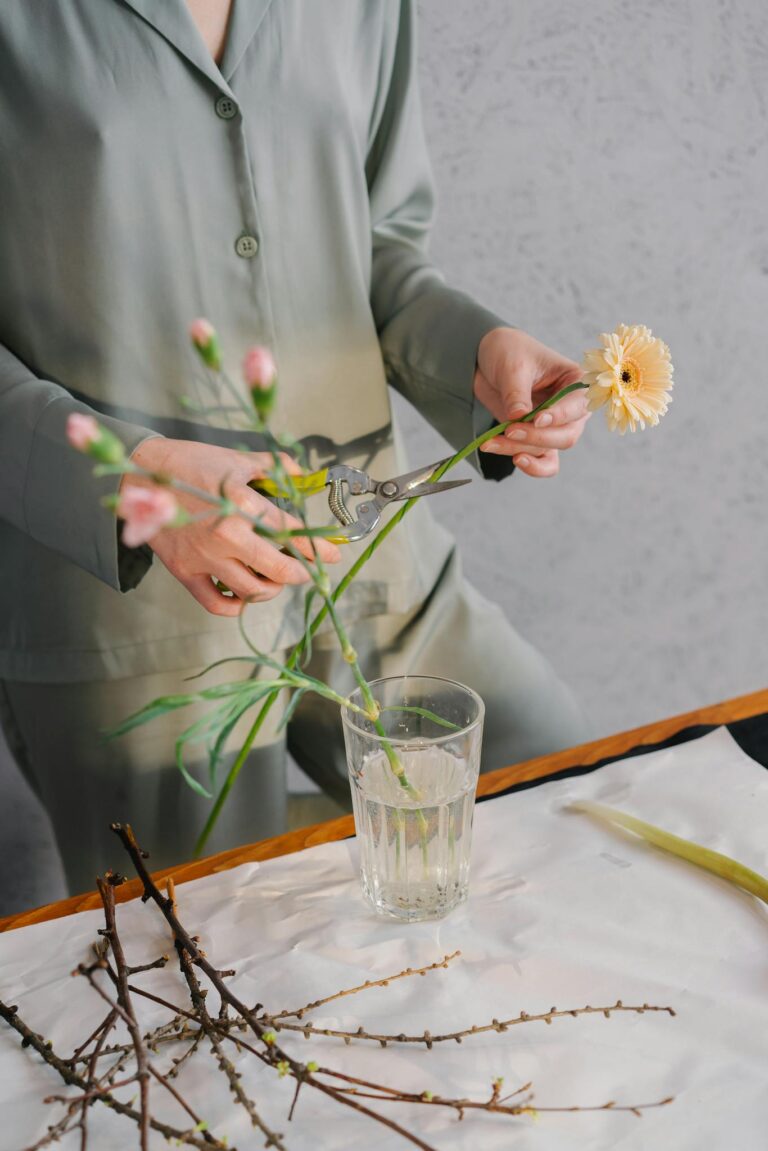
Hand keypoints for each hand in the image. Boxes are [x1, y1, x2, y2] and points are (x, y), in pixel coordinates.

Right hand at [124, 439, 341, 615]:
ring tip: (275, 578)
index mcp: (243, 504)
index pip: (292, 533)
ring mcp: (204, 558)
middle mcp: (227, 536)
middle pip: (279, 570)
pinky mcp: (184, 572)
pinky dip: (237, 605)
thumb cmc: (191, 463)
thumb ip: (276, 467)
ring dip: (272, 589)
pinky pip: (217, 604)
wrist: (141, 475)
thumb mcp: (238, 458)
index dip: (318, 549)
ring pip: (252, 591)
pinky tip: (245, 593)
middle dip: (302, 574)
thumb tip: (305, 475)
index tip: (333, 557)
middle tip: (307, 571)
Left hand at [474, 327, 589, 476]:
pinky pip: (543, 462)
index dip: (559, 416)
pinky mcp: (536, 438)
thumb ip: (517, 393)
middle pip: (566, 435)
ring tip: (491, 443)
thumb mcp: (513, 366)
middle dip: (536, 437)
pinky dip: (531, 466)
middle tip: (509, 430)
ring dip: (520, 449)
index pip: (578, 405)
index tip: (537, 419)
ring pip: (548, 449)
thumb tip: (519, 418)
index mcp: (575, 381)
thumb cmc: (508, 352)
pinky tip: (514, 460)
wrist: (487, 360)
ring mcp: (554, 426)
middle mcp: (571, 408)